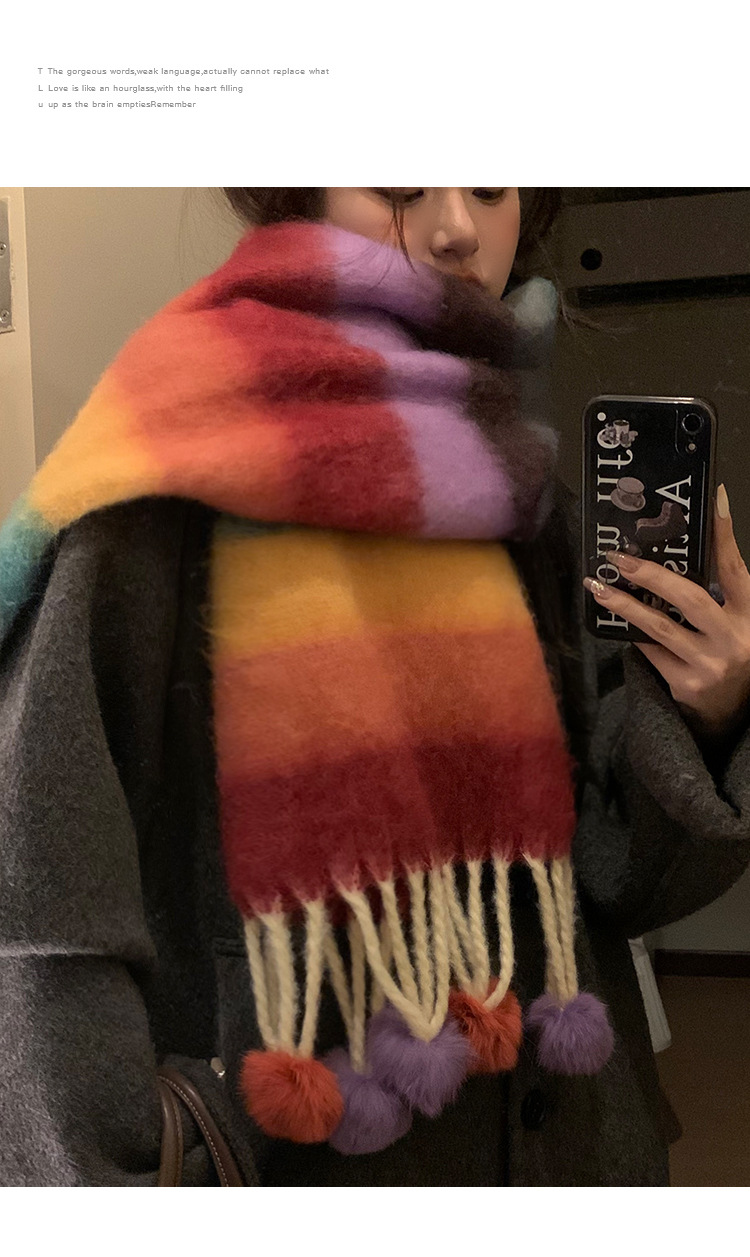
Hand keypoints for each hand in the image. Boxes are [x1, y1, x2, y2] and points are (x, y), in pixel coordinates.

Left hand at [583, 484, 749, 748]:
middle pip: (691, 597)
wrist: (731, 715)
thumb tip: (670, 553)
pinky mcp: (687, 685)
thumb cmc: (728, 655)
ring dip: (624, 604)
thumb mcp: (734, 622)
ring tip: (598, 586)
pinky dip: (632, 632)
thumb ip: (716, 594)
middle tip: (619, 557)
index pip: (735, 567)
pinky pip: (651, 650)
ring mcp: (711, 664)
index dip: (724, 533)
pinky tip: (612, 616)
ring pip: (660, 626)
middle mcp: (735, 638)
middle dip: (651, 575)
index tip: (715, 498)